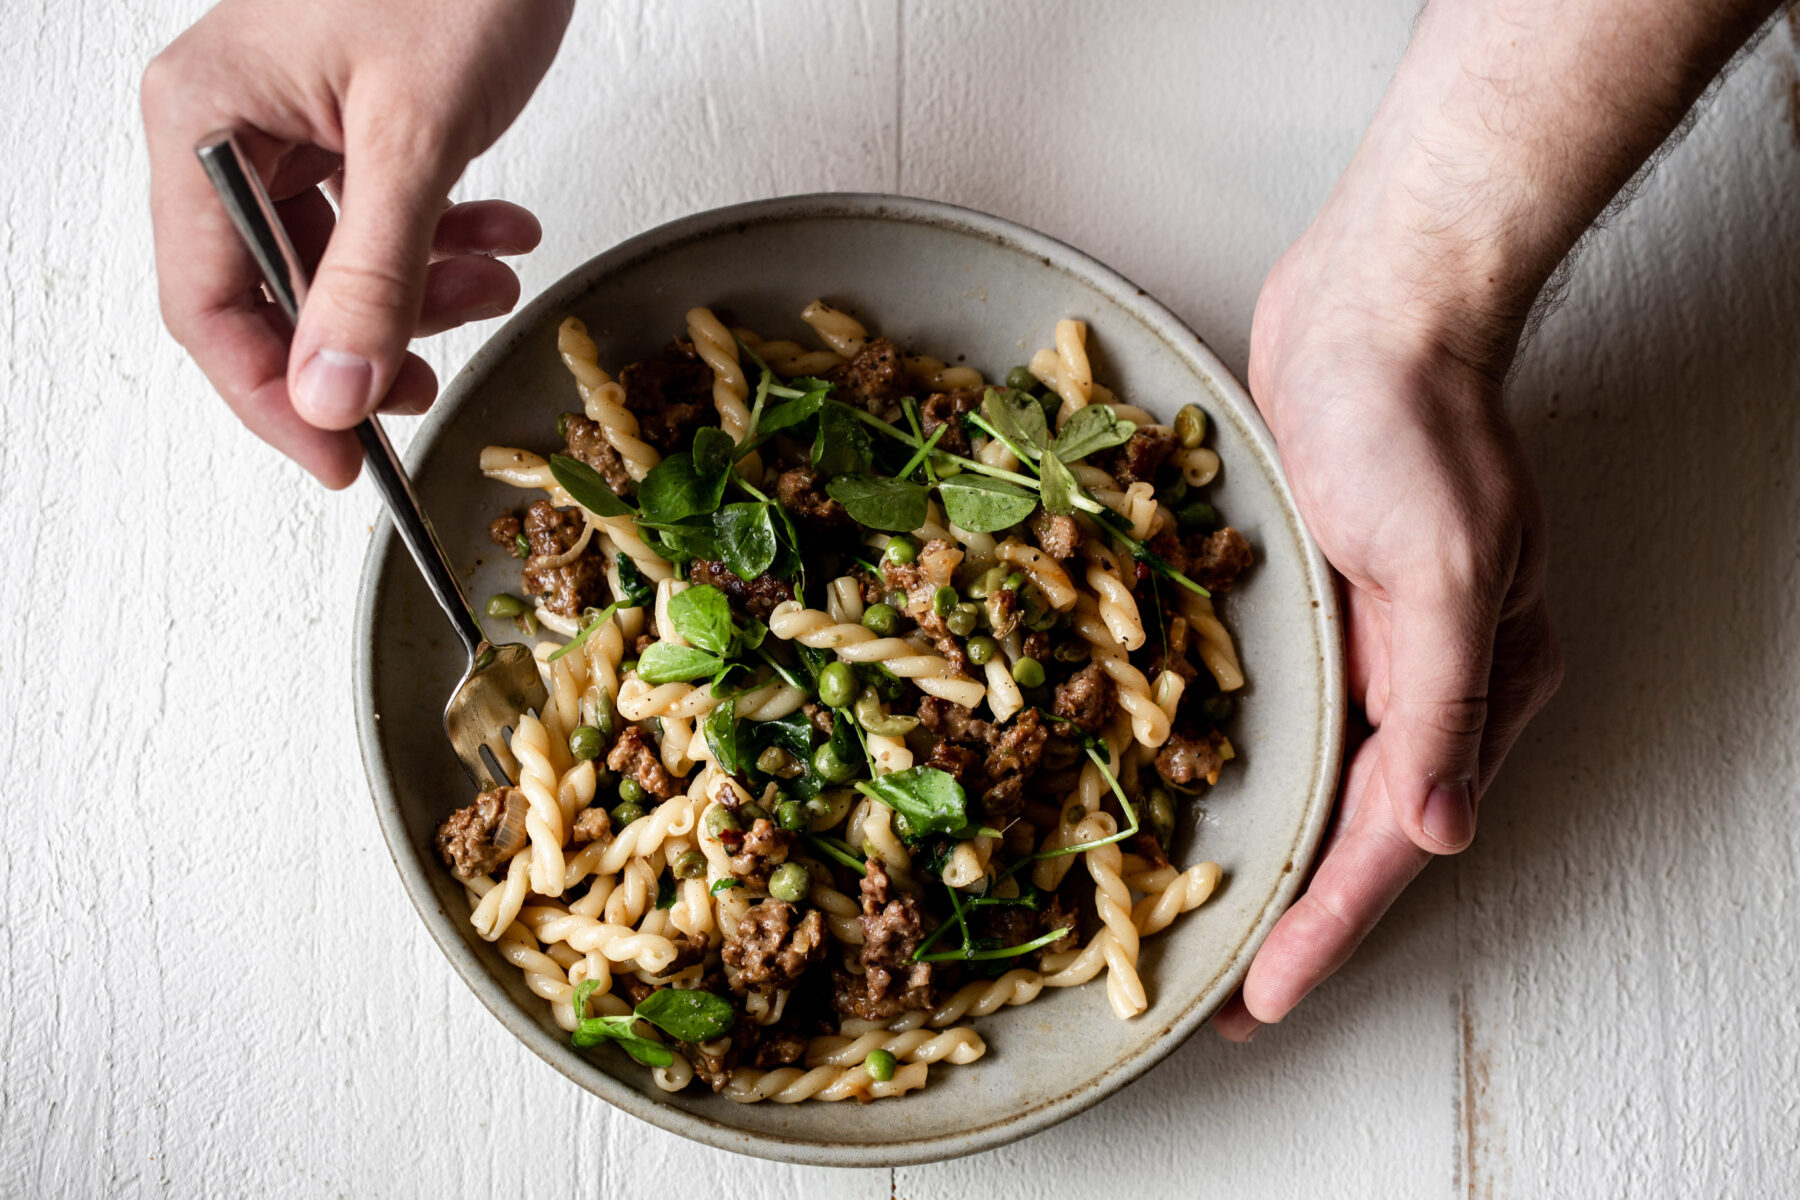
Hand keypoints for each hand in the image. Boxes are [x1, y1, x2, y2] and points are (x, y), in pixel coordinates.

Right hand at [142, 0, 572, 486]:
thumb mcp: (417, 136)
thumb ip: (376, 274)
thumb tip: (333, 390)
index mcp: (203, 117)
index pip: (207, 303)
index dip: (272, 398)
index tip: (342, 461)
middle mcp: (227, 123)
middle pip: (269, 292)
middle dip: (364, 342)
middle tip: (432, 380)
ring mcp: (286, 122)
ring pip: (334, 263)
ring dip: (420, 292)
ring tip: (496, 282)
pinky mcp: (345, 122)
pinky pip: (376, 219)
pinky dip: (439, 243)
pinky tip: (500, 235)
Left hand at [1212, 185, 1563, 1039]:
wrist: (1371, 308)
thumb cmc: (1412, 421)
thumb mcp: (1441, 566)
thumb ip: (1442, 705)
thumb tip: (1442, 833)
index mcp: (1474, 683)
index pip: (1393, 840)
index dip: (1327, 930)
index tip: (1263, 1001)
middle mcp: (1425, 679)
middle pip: (1357, 832)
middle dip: (1296, 920)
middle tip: (1227, 1000)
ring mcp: (1369, 645)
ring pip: (1316, 784)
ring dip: (1269, 856)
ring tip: (1206, 931)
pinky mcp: (1313, 607)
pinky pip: (1281, 715)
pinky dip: (1243, 772)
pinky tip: (1197, 803)